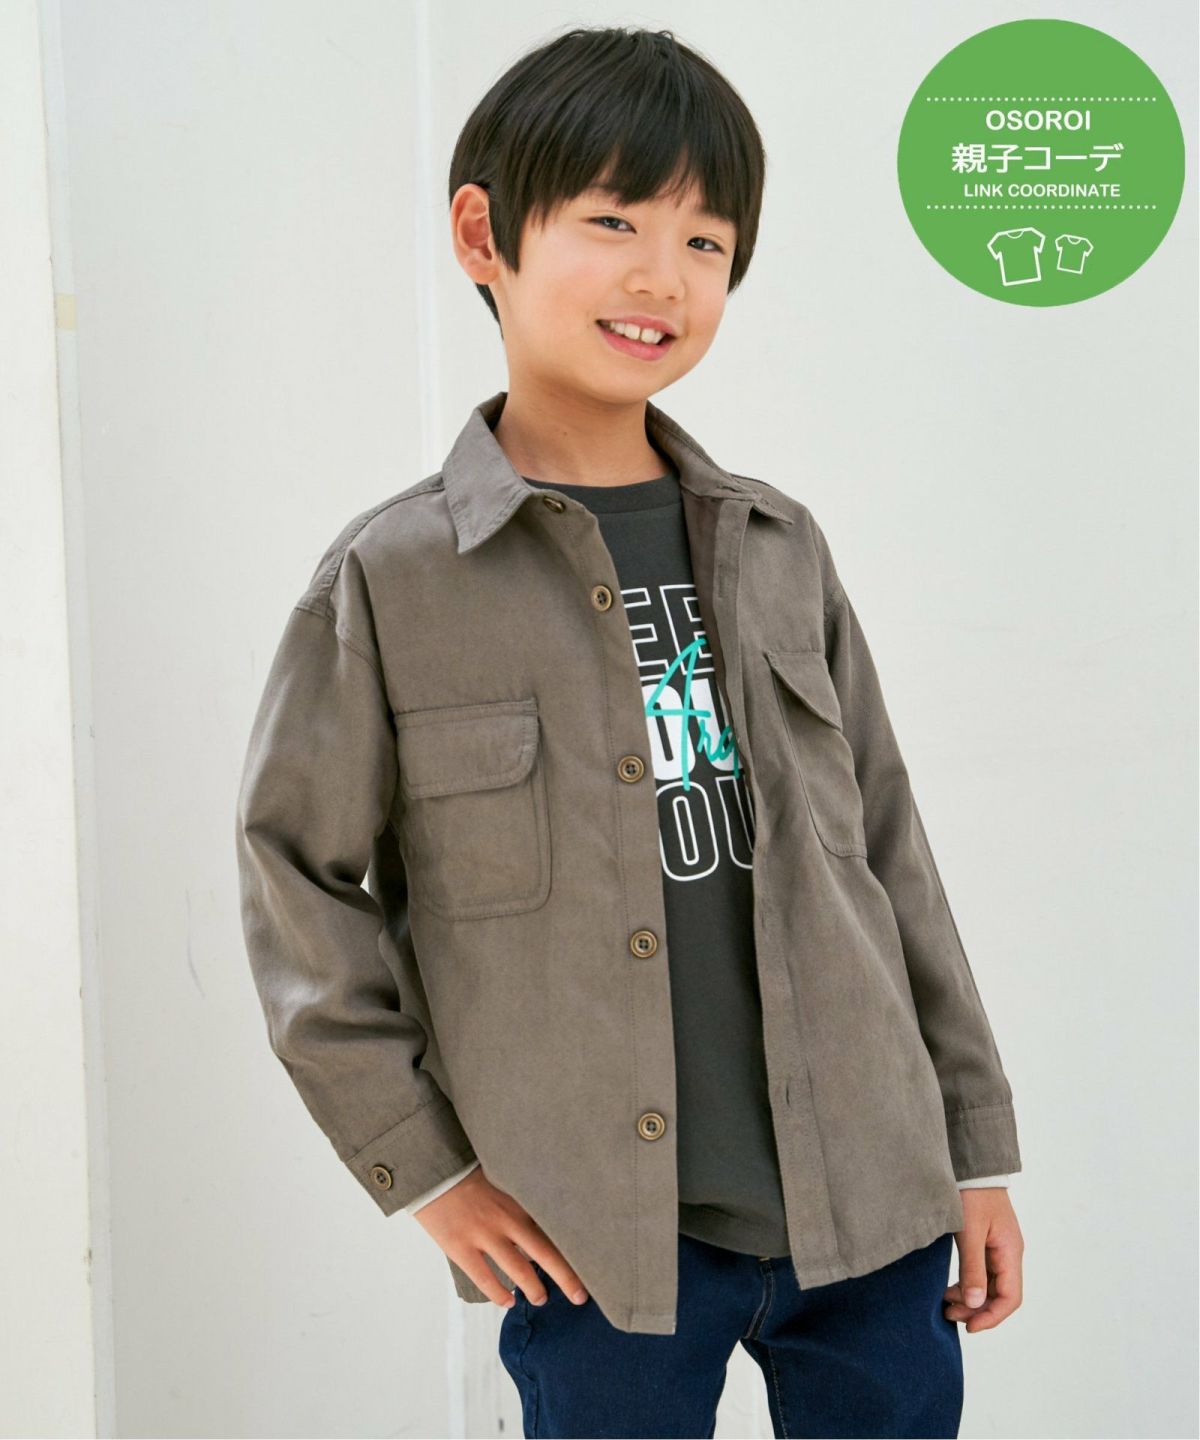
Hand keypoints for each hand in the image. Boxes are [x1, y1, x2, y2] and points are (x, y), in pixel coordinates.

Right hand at [412, 1164, 589, 1311]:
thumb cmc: (467, 1172)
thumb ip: (520, 1198)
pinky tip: (508, 1302)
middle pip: (545, 1254)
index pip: (553, 1229)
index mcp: (519, 1200)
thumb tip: (541, 1217)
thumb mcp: (501, 1178)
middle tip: (580, 1297)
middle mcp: (507, 1220)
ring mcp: (484, 1236)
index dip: (572, 1249)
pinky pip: (486, 1279)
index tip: (592, 1263)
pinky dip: (500, 1294)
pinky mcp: (461, 1248)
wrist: (431, 1169)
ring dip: (533, 1289)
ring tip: (541, 1299)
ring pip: (518, 1271)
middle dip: (566, 1278)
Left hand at [944, 1187, 1023, 1331]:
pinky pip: (982, 1272)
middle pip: (999, 1294)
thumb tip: (975, 1304)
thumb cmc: (971, 1193)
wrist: (971, 1165)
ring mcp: (998, 1248)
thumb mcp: (969, 1231)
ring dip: (971, 1299)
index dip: (991, 1317)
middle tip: (949, 1314)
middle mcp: (1008, 1253)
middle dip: (977, 1310)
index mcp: (1010, 1252)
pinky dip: (969, 1284)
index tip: (969, 1327)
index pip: (1010, 1298)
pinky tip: (951, 1289)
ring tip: (946, 1304)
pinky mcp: (986, 1242)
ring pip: (990, 1285)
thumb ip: (972, 1268)